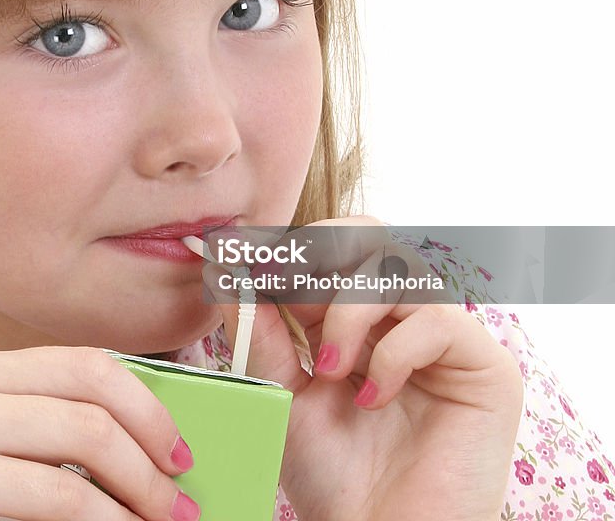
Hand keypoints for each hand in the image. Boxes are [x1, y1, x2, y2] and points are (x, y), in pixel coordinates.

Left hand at [204, 216, 523, 520]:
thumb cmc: (330, 474)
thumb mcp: (278, 392)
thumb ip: (258, 331)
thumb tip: (225, 268)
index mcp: (345, 318)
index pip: (323, 249)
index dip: (284, 249)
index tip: (241, 260)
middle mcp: (394, 317)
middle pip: (367, 234)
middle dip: (318, 255)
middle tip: (285, 290)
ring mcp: (440, 337)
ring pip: (397, 267)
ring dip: (349, 310)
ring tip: (329, 370)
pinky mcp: (483, 365)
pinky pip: (436, 319)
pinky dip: (393, 352)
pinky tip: (373, 398)